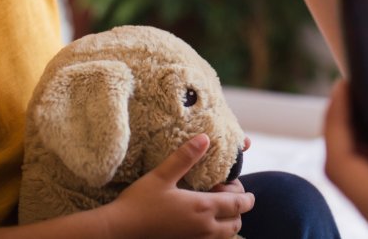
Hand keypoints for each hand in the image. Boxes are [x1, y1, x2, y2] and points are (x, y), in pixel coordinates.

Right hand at [103, 134, 253, 238]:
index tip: (243, 189)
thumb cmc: (140, 202)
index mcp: (202, 208)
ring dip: (228, 223)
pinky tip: (201, 221)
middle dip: (238, 210)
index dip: (246, 197)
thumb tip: (205, 138)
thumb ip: (185, 157)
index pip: (238, 205)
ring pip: (225, 236)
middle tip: (226, 194)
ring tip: (215, 207)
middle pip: (236, 222)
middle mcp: (204, 228)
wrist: (120, 230)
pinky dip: (215, 233)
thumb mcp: (162, 175)